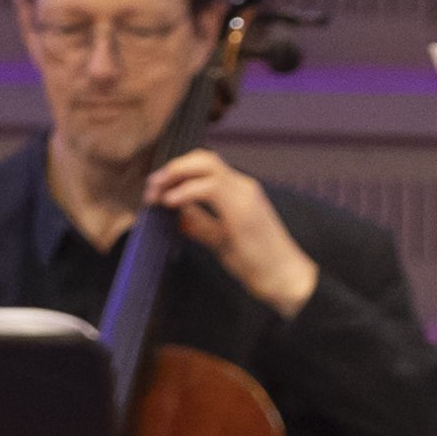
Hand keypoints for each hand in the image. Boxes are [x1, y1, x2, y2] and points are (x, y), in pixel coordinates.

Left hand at [144, 150, 319, 319]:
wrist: (285, 278)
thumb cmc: (257, 262)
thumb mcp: (221, 239)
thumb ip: (201, 225)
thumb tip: (179, 216)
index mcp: (239, 191)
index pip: (205, 166)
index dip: (177, 171)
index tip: (156, 188)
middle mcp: (243, 187)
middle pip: (203, 158)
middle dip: (173, 167)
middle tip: (151, 186)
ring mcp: (245, 195)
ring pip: (206, 164)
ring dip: (176, 174)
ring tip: (156, 193)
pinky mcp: (243, 210)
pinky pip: (210, 187)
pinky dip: (186, 191)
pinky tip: (171, 202)